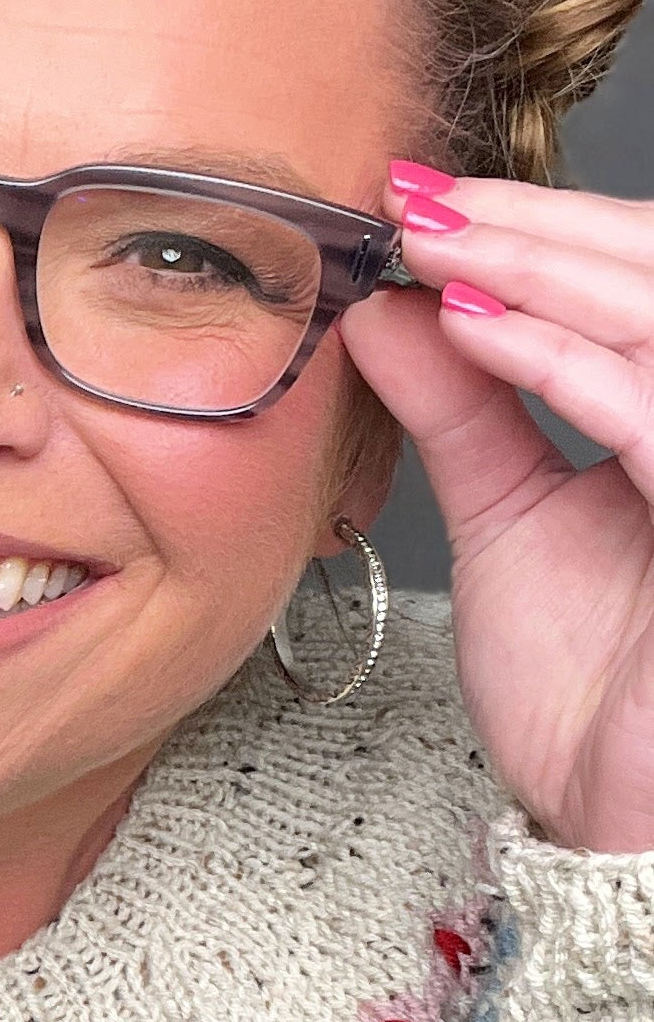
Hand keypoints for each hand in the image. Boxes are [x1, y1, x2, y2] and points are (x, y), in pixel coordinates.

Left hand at [342, 169, 653, 853]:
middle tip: (421, 201)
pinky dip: (564, 361)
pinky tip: (478, 330)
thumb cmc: (590, 691)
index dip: (542, 228)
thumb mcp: (509, 518)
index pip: (639, 284)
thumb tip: (391, 304)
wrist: (610, 823)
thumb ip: (466, 408)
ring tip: (435, 243)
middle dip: (540, 226)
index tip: (421, 199)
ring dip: (543, 268)